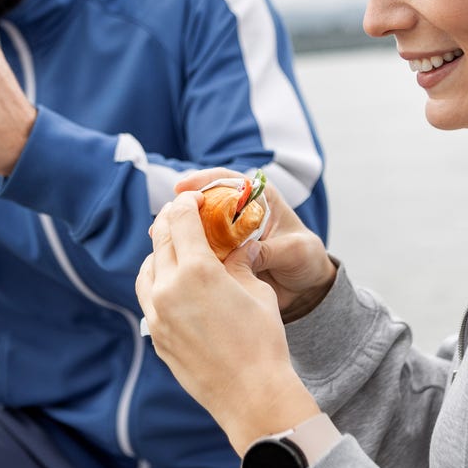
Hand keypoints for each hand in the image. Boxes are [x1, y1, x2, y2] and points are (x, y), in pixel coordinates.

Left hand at [136, 191, 319, 452]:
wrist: (251, 395)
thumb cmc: (262, 340)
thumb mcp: (256, 290)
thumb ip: (238, 261)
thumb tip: (236, 245)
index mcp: (196, 270)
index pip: (180, 219)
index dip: (187, 203)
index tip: (194, 198)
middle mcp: (168, 288)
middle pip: (160, 240)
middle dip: (171, 222)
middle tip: (182, 215)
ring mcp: (156, 314)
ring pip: (147, 268)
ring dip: (160, 252)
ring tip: (177, 249)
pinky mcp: (155, 335)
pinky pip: (148, 296)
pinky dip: (157, 280)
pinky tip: (174, 283)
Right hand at [175, 168, 336, 319]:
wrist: (307, 288)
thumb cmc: (306, 259)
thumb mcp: (295, 251)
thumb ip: (271, 249)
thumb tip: (246, 254)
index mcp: (261, 199)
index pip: (229, 179)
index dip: (204, 180)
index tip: (183, 187)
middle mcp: (242, 212)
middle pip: (207, 201)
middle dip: (185, 206)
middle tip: (166, 216)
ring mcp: (230, 234)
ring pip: (200, 226)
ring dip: (181, 230)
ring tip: (160, 236)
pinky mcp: (224, 255)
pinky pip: (202, 250)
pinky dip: (188, 251)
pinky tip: (172, 258)